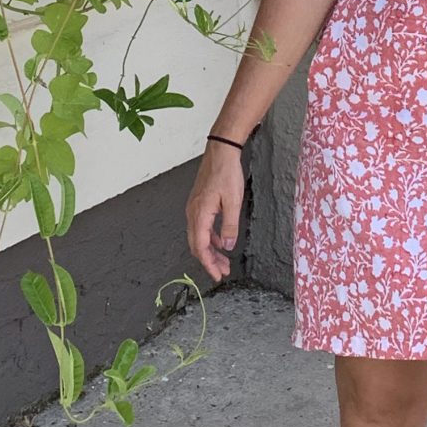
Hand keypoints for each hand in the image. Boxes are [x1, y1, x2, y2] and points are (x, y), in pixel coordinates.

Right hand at [186, 142, 245, 284]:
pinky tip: (222, 242)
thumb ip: (229, 227)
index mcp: (199, 214)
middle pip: (197, 244)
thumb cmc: (226, 173)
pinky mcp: (199, 203)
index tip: (218, 275)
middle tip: (223, 271)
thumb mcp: (233, 202)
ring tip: (224, 260)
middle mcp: (192, 212)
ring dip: (211, 250)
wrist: (220, 151)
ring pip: (199, 236)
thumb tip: (228, 247)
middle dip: (209, 260)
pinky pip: (202, 226)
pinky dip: (211, 238)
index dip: (209, 264)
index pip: (201, 247)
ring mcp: (194, 207)